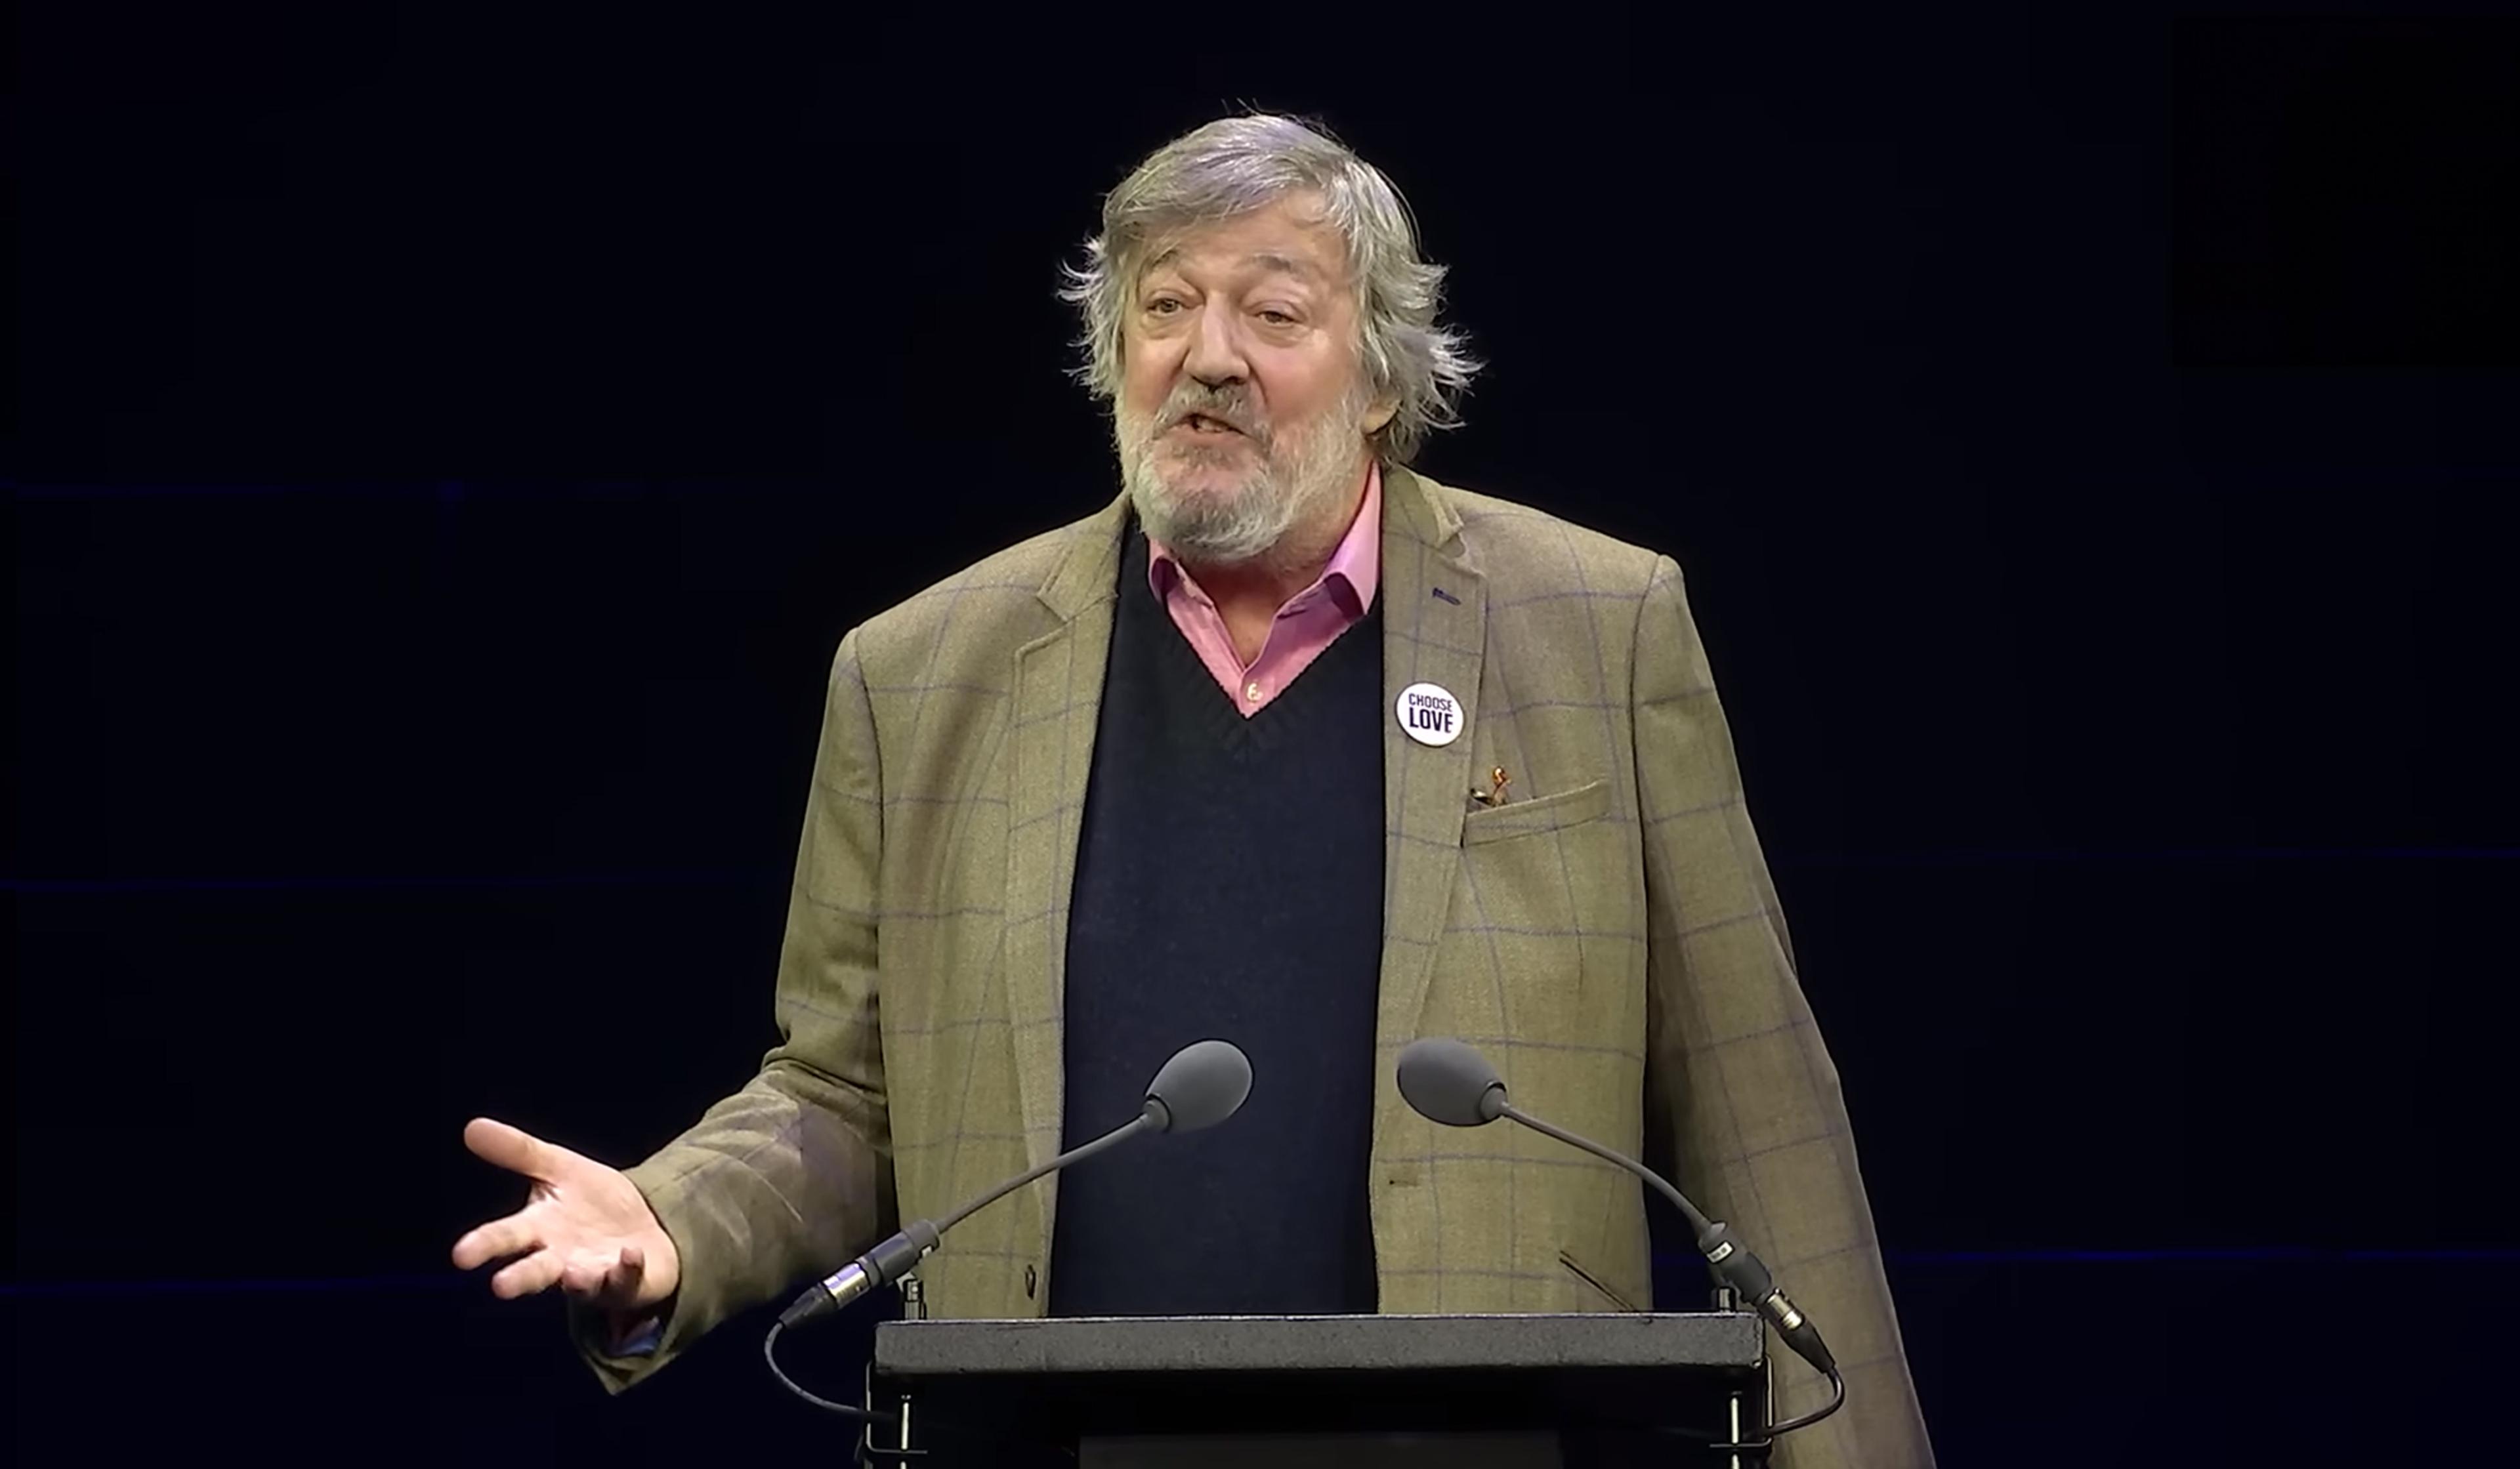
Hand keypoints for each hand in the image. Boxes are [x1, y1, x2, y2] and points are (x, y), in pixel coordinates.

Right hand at [451, 1117, 679, 1314]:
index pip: (505, 1237)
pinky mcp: (627, 1282)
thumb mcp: (558, 1167)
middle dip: (519, 1279)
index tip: (461, 1255)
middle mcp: (560, 1260)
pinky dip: (626, 1270)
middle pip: (535, 1272)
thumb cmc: (589, 1199)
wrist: (641, 1221)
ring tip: (572, 1274)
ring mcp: (593, 1276)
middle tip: (500, 1286)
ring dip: (578, 1280)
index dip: (484, 1245)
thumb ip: (519, 1152)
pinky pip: (626, 1279)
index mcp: (537, 1229)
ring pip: (580, 1284)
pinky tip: (629, 1255)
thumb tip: (472, 1126)